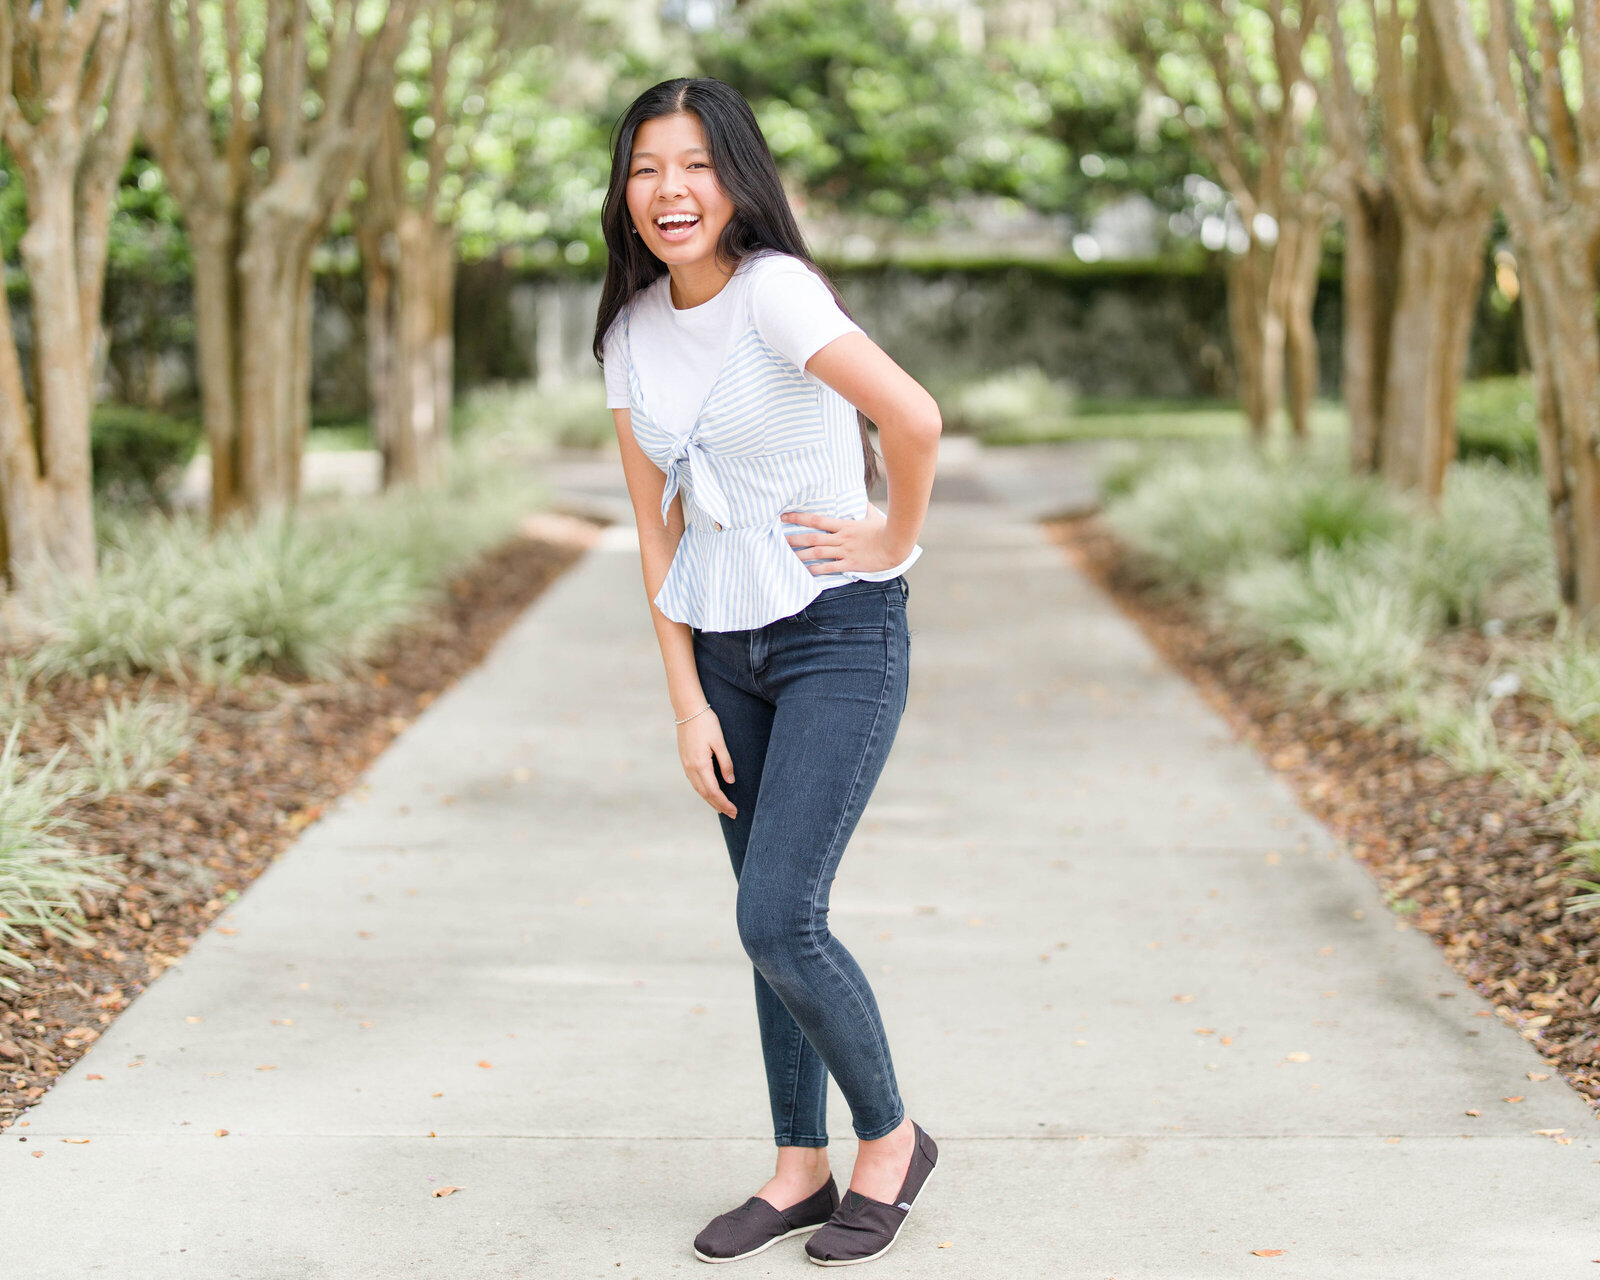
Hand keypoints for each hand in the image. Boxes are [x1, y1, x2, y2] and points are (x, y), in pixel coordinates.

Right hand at [678, 708, 736, 818]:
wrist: (688, 710)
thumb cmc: (706, 723)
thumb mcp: (720, 742)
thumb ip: (726, 763)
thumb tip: (730, 781)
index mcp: (700, 765)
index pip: (714, 791)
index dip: (724, 803)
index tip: (734, 811)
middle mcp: (691, 768)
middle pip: (705, 794)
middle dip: (719, 806)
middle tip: (732, 814)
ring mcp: (686, 765)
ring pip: (698, 789)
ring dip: (710, 800)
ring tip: (722, 808)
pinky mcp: (685, 760)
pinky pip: (694, 782)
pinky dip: (703, 791)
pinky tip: (709, 793)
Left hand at [780, 504, 906, 575]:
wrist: (896, 545)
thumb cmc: (885, 530)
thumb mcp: (873, 516)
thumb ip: (864, 509)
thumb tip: (863, 502)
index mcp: (844, 525)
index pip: (817, 520)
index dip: (799, 518)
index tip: (785, 516)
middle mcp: (841, 538)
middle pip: (813, 538)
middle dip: (795, 538)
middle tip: (780, 538)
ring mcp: (845, 552)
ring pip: (818, 553)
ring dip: (802, 555)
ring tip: (788, 556)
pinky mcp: (850, 564)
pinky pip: (830, 568)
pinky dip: (818, 570)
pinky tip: (807, 571)